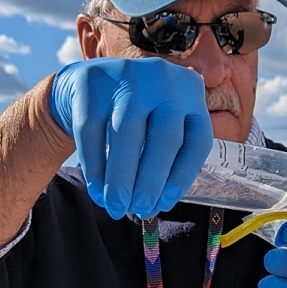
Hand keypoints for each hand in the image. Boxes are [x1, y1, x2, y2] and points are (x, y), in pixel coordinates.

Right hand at [50, 57, 212, 218]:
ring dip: (121, 178)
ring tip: (116, 207)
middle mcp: (163, 79)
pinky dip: (95, 166)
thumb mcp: (161, 122)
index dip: (182, 176)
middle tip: (139, 210)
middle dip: (151, 181)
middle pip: (164, 136)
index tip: (165, 204)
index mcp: (191, 91)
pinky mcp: (91, 82)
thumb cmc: (136, 114)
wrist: (89, 82)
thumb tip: (153, 205)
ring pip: (126, 134)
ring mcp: (127, 77)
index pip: (197, 139)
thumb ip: (167, 157)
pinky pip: (91, 131)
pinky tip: (97, 190)